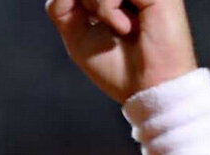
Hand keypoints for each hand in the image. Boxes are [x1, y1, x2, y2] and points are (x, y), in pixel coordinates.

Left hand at [46, 0, 198, 102]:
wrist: (147, 89)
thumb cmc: (118, 68)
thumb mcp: (77, 36)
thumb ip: (61, 8)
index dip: (71, 1)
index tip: (88, 21)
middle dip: (83, 1)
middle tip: (103, 23)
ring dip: (96, 4)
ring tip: (117, 28)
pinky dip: (107, 7)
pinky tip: (125, 28)